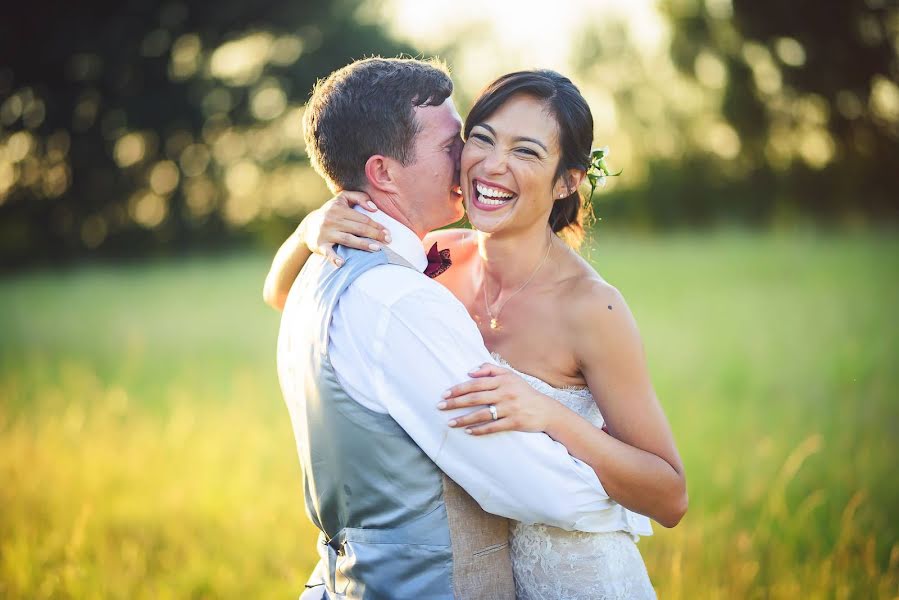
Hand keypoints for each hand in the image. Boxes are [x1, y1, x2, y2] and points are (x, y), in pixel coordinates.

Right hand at [301, 191, 390, 266]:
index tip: (387, 232)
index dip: (376, 225)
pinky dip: (334, 258)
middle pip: (358, 228)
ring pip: (348, 239)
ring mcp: (326, 233)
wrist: (308, 226)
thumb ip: (359, 197)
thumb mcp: (342, 199)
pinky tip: (342, 263)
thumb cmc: (331, 212)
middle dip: (375, 235)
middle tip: (388, 241)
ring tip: (377, 249)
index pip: (362, 218)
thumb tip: (374, 208)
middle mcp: (332, 220)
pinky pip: (328, 252)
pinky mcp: (320, 245)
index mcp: (339, 208)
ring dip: (363, 245)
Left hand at [438, 363, 558, 434]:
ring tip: (450, 423)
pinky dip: (479, 429)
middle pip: (475, 397)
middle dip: (455, 402)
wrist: (545, 410)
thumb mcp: (510, 376)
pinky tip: (468, 431)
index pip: (476, 383)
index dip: (459, 388)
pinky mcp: (514, 422)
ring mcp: (510, 408)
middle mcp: (505, 393)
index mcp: (503, 380)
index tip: (445, 393)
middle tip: (440, 406)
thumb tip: (470, 371)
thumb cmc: (523, 392)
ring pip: (482, 414)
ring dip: (463, 419)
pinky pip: (493, 426)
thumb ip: (490, 370)